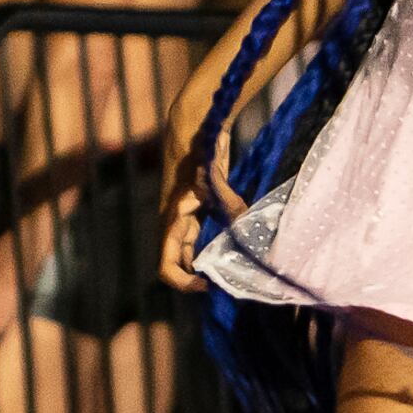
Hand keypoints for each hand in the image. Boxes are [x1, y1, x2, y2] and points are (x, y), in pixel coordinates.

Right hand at [157, 144, 244, 291]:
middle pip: (179, 263)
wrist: (193, 126)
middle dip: (198, 276)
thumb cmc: (195, 152)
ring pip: (190, 250)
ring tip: (232, 269)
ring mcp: (184, 216)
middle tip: (225, 282)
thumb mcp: (211, 180)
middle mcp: (174, 223)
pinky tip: (236, 246)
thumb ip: (229, 203)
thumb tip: (246, 224)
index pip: (166, 265)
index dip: (183, 282)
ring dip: (206, 262)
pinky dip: (214, 244)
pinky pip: (201, 235)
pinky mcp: (197, 207)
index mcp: (171, 222)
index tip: (207, 286)